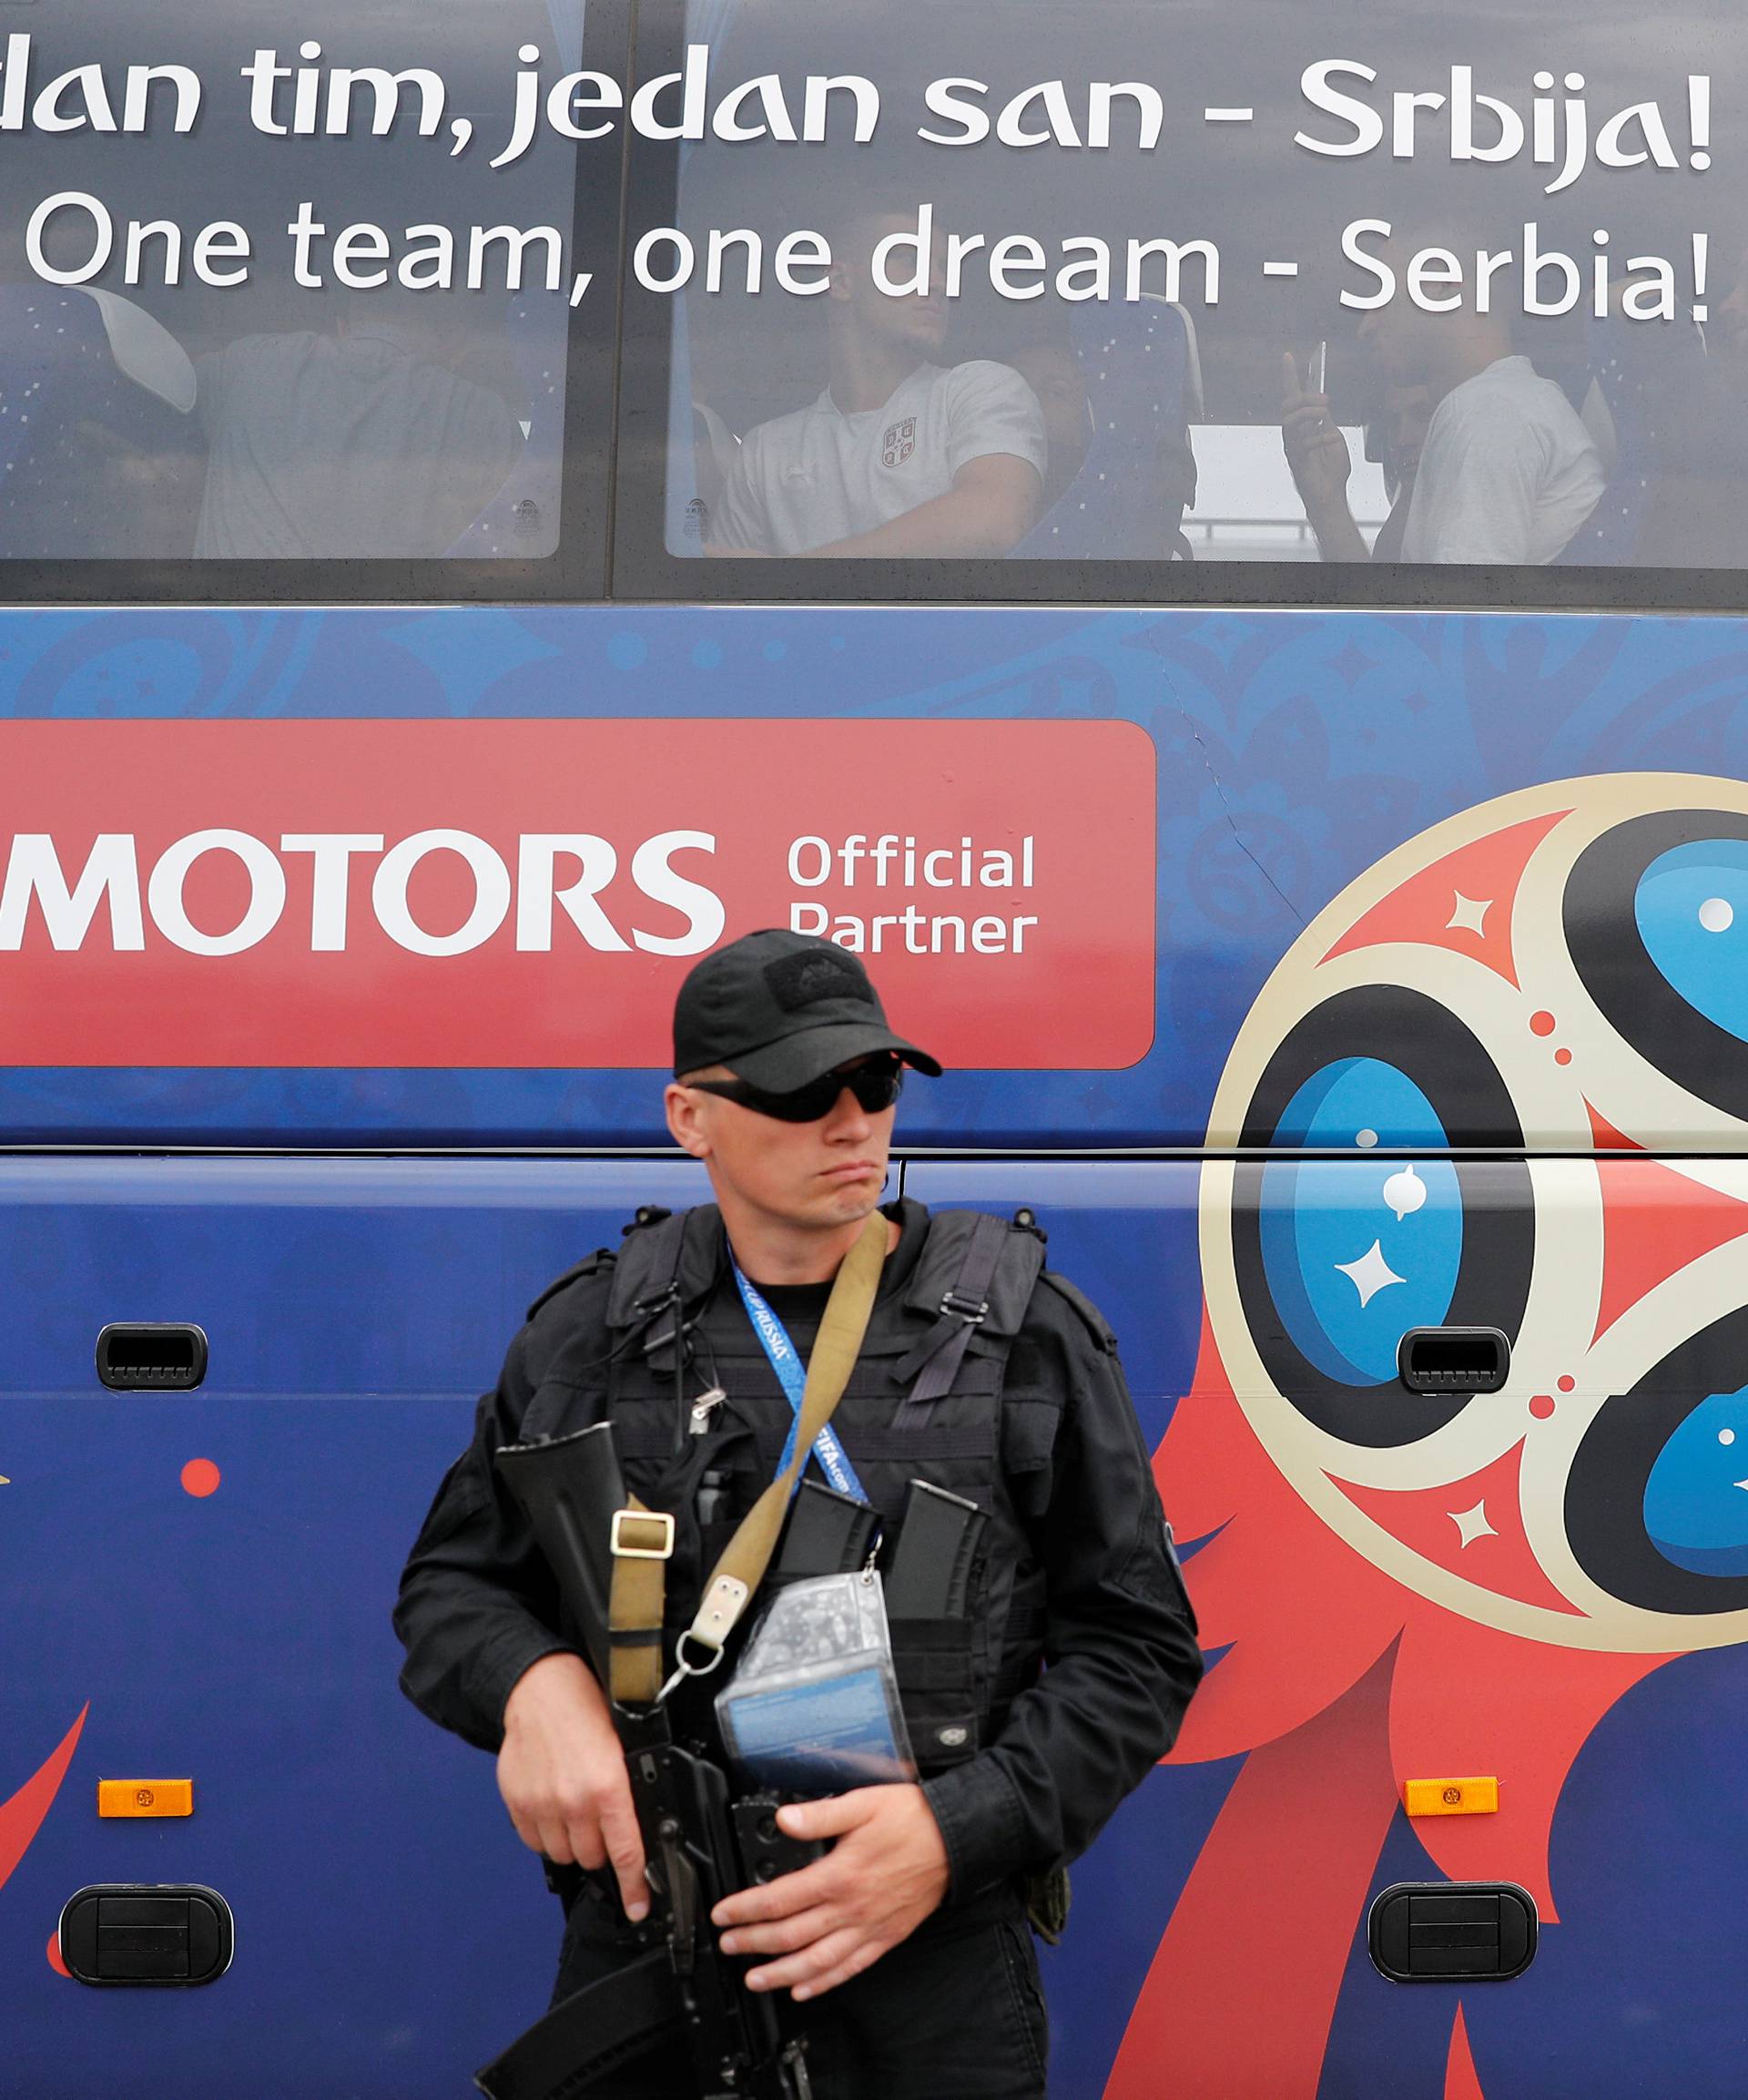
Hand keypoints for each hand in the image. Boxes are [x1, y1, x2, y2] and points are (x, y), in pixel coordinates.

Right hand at [498, 1652, 649, 1921]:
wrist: (539, 1688)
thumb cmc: (585, 1707)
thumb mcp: (624, 1743)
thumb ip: (629, 1787)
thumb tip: (640, 1824)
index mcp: (607, 1787)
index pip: (625, 1852)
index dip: (635, 1886)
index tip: (638, 1905)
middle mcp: (573, 1802)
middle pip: (593, 1857)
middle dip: (602, 1846)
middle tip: (602, 1818)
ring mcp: (541, 1806)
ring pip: (564, 1854)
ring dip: (574, 1841)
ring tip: (576, 1809)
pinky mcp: (517, 1805)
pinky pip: (535, 1842)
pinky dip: (547, 1833)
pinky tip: (553, 1807)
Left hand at [711, 1785, 949, 2000]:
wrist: (956, 1840)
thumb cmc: (912, 1819)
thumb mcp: (863, 1804)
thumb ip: (821, 1815)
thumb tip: (784, 1819)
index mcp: (839, 1875)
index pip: (779, 1900)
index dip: (745, 1910)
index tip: (724, 1914)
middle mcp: (851, 1909)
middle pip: (790, 1936)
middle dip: (753, 1943)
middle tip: (728, 1945)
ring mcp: (869, 1928)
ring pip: (816, 1962)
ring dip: (781, 1975)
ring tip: (755, 1980)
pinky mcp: (886, 1938)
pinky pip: (850, 1968)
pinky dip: (824, 1983)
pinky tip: (805, 1990)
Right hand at [1280, 351, 1352, 519]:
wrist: (1331, 496)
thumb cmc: (1331, 469)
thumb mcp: (1333, 435)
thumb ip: (1325, 420)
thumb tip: (1321, 401)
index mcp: (1301, 426)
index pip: (1292, 397)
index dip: (1289, 376)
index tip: (1288, 356)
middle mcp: (1292, 434)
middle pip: (1288, 406)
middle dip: (1305, 397)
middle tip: (1326, 400)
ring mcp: (1292, 447)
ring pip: (1289, 421)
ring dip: (1309, 413)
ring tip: (1326, 414)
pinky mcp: (1297, 461)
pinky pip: (1302, 443)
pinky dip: (1320, 437)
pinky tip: (1331, 440)